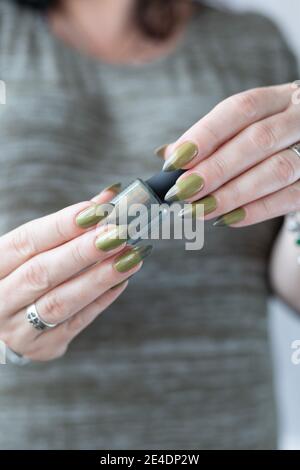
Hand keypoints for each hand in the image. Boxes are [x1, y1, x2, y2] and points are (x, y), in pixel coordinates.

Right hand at [0, 186, 150, 361]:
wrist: (5, 323)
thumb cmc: (22, 275)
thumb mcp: (32, 249)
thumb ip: (68, 226)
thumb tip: (109, 198)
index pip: (26, 241)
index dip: (61, 226)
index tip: (97, 211)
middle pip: (42, 273)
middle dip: (83, 252)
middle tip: (118, 234)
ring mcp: (18, 328)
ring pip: (61, 302)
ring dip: (99, 278)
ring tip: (131, 258)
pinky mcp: (43, 347)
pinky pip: (77, 323)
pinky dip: (101, 300)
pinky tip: (122, 280)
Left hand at [159, 83, 299, 225]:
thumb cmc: (269, 140)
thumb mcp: (245, 128)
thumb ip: (209, 140)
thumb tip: (166, 154)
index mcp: (278, 99)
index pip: (241, 109)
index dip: (206, 134)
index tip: (175, 160)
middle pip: (258, 140)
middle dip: (216, 168)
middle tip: (183, 191)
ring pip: (277, 170)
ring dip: (233, 194)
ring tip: (200, 210)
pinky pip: (291, 197)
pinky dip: (257, 210)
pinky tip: (228, 219)